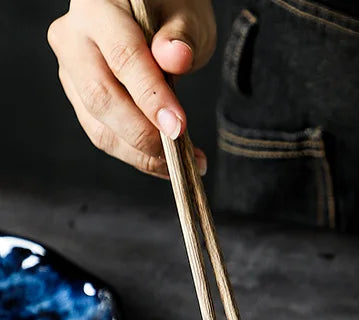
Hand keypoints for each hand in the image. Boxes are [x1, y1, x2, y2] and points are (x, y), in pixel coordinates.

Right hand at [48, 0, 215, 177]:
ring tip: (186, 163)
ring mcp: (71, 72)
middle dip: (144, 134)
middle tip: (182, 152)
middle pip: (101, 98)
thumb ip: (181, 37)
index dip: (151, 97)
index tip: (179, 127)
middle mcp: (73, 39)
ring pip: (100, 127)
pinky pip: (105, 136)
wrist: (148, 13)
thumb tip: (176, 57)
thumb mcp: (185, 15)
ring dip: (143, 156)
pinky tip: (169, 163)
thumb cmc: (169, 12)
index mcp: (96, 7)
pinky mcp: (80, 100)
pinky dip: (138, 157)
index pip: (123, 58)